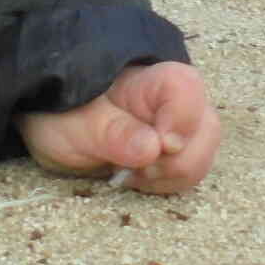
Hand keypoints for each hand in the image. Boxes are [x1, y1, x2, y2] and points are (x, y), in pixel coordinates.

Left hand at [17, 61, 220, 194]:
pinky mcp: (178, 151)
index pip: (186, 88)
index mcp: (148, 81)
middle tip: (135, 168)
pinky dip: (167, 184)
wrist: (58, 126)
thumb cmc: (65, 114)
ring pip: (203, 154)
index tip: (160, 147)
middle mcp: (174, 100)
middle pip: (206, 128)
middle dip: (176, 161)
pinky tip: (138, 178)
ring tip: (132, 172)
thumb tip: (154, 147)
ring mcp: (180, 126)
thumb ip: (113, 134)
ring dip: (171, 175)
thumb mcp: (76, 125)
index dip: (181, 120)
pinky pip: (190, 174)